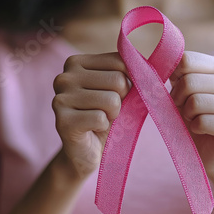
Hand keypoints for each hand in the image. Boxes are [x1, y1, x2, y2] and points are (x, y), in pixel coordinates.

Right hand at [52, 53, 129, 178]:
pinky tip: (92, 130)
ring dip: (113, 115)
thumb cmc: (107, 116)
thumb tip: (154, 66)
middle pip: (118, 80)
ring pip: (112, 100)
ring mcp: (60, 98)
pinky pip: (101, 119)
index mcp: (76, 62)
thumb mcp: (121, 89)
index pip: (119, 60)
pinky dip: (104, 127)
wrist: (88, 152)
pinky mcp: (62, 121)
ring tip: (100, 121)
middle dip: (121, 100)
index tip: (117, 94)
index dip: (129, 81)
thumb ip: (133, 72)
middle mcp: (64, 77)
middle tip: (107, 112)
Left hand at [170, 51, 213, 177]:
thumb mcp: (182, 90)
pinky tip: (202, 131)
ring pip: (195, 102)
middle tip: (185, 110)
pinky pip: (203, 122)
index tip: (178, 91)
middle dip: (178, 98)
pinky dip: (194, 128)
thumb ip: (177, 73)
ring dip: (187, 114)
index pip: (187, 60)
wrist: (207, 151)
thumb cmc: (192, 116)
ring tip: (194, 119)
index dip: (174, 77)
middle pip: (189, 81)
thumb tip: (162, 60)